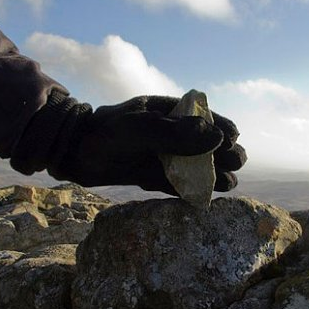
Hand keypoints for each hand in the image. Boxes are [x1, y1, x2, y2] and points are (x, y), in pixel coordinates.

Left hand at [42, 93, 246, 193]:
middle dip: (222, 152)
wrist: (72, 154)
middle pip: (202, 143)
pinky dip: (192, 190)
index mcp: (166, 111)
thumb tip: (216, 137)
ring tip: (229, 184)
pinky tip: (207, 197)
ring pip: (193, 165)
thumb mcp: (139, 129)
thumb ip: (175, 133)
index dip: (220, 127)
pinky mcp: (150, 176)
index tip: (232, 139)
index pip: (202, 117)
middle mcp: (166, 133)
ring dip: (212, 173)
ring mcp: (159, 155)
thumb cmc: (104, 134)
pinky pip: (177, 183)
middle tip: (236, 163)